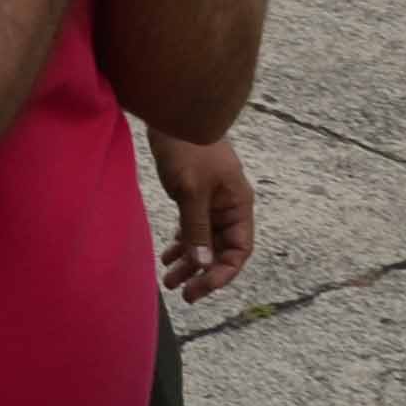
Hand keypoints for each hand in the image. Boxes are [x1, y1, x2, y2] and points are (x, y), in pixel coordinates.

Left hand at [151, 128, 255, 299]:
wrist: (172, 113)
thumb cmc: (187, 148)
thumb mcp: (191, 191)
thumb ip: (197, 227)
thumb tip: (201, 263)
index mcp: (238, 206)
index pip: (238, 251)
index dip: (222, 273)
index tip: (200, 288)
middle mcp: (229, 206)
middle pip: (220, 250)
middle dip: (201, 273)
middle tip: (181, 292)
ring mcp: (211, 201)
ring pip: (203, 240)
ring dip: (188, 261)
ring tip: (168, 281)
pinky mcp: (193, 195)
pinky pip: (192, 227)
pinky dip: (181, 242)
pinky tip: (167, 256)